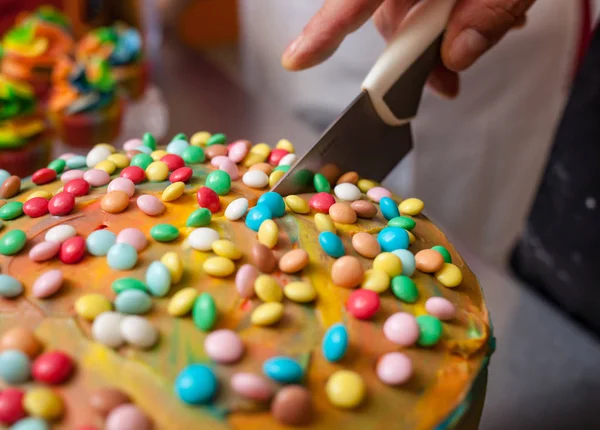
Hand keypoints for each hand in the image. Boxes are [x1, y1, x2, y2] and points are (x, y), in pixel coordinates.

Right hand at [281, 0, 533, 97]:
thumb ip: (489, 9)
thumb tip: (456, 55)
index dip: (324, 29)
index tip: (296, 60)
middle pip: (386, 11)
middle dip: (415, 53)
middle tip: (447, 83)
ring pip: (409, 8)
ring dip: (440, 35)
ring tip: (495, 30)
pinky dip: (450, 13)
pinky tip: (486, 12)